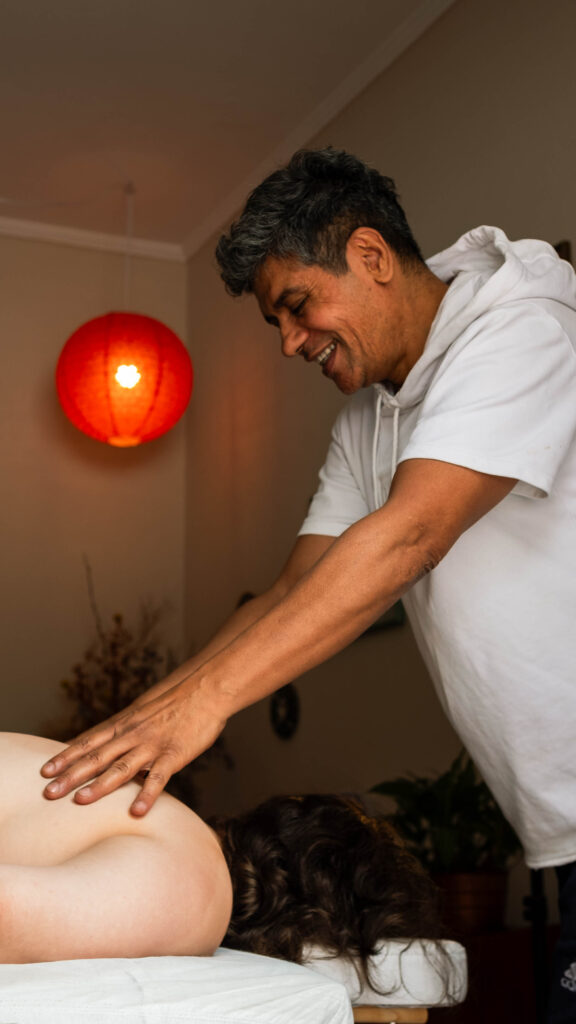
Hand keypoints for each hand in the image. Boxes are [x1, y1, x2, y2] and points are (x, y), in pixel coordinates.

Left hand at [40, 679, 226, 815]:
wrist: (207, 688)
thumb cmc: (177, 699)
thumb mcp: (144, 709)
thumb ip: (126, 728)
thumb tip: (108, 742)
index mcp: (124, 722)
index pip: (88, 741)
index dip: (65, 756)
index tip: (44, 771)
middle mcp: (133, 733)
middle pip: (96, 757)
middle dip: (70, 775)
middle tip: (48, 793)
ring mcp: (153, 744)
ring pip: (121, 767)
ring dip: (99, 785)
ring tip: (80, 801)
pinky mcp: (175, 753)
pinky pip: (159, 777)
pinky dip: (148, 795)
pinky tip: (136, 812)